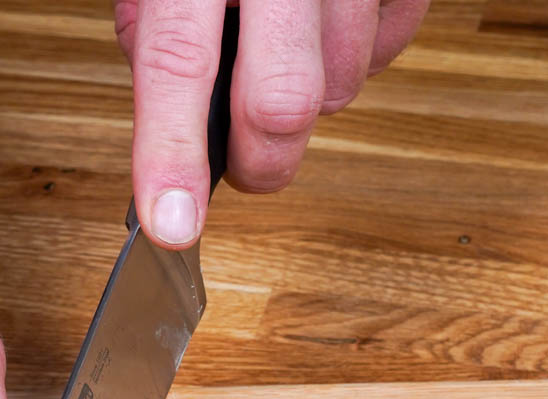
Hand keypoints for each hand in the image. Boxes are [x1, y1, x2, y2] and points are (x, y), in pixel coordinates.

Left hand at [115, 0, 430, 246]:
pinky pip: (392, 46)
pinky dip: (359, 53)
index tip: (171, 227)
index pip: (178, 61)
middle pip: (283, 104)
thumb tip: (170, 108)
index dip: (171, 153)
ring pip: (344, 86)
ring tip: (287, 40)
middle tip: (242, 163)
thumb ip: (155, 19)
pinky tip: (331, 16)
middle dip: (261, 161)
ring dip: (313, 95)